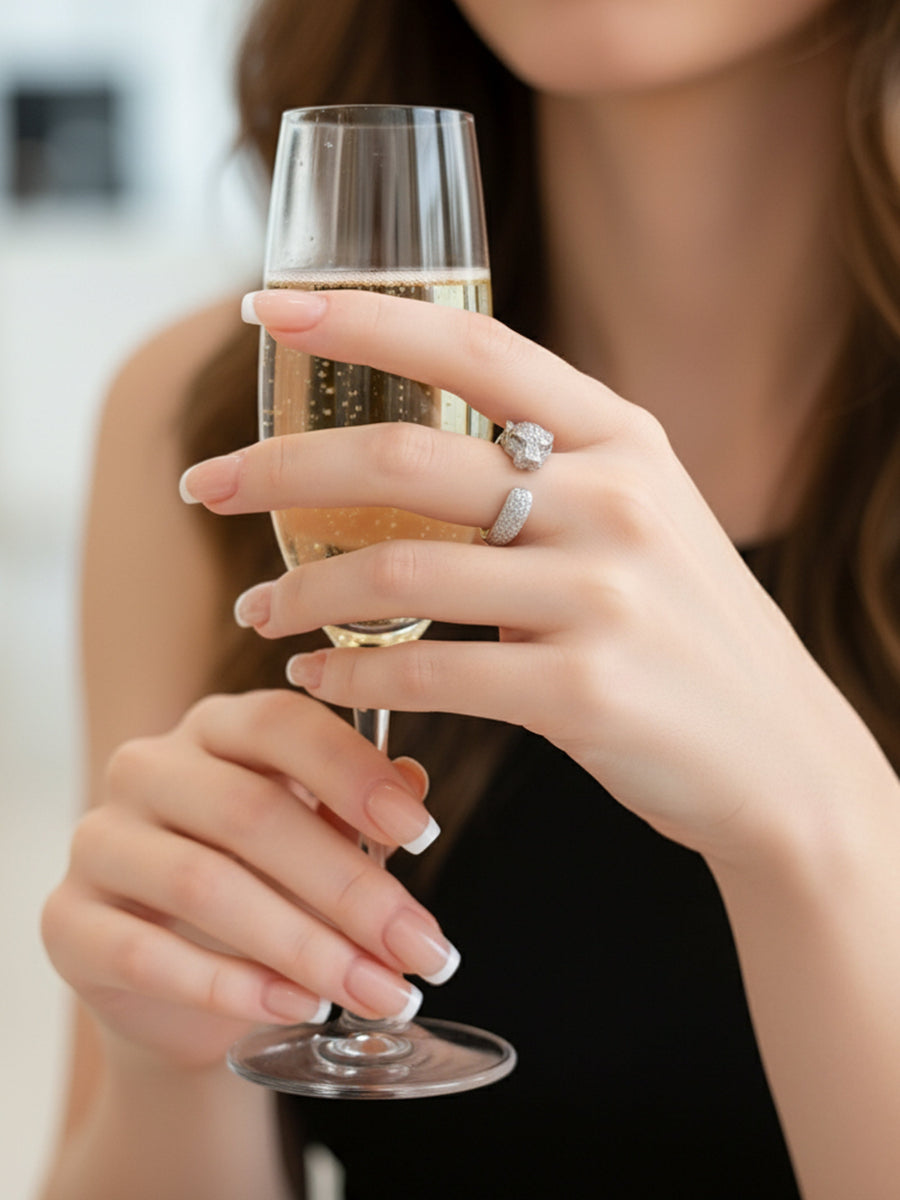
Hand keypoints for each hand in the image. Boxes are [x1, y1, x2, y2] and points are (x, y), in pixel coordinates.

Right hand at [42, 690, 454, 1069]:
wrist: (173, 978)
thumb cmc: (259, 884)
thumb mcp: (317, 841)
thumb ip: (359, 815)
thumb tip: (416, 785)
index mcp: (215, 728)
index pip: (280, 724)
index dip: (353, 773)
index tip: (424, 831)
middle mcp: (149, 768)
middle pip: (250, 812)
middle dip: (349, 887)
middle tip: (420, 947)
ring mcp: (100, 841)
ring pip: (203, 884)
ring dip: (303, 946)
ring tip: (375, 990)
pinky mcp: (67, 921)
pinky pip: (146, 953)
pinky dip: (230, 986)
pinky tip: (298, 1005)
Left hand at [180, 288, 879, 864]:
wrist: (780, 756)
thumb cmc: (685, 629)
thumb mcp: (639, 515)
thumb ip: (546, 468)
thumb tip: (403, 448)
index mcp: (621, 436)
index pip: (469, 344)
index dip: (358, 316)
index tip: (265, 309)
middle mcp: (614, 499)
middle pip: (407, 456)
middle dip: (280, 467)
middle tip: (207, 486)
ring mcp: (604, 594)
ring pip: (403, 570)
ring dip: (303, 591)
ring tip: (255, 609)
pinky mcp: (585, 691)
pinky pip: (431, 673)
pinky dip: (352, 673)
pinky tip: (314, 675)